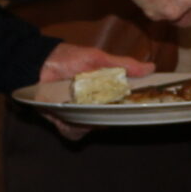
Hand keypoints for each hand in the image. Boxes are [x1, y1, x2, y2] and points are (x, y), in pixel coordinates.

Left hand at [38, 45, 153, 139]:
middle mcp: (95, 106)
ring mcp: (80, 115)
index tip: (136, 107)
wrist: (39, 63)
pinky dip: (72, 127)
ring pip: (93, 129)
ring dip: (88, 121)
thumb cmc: (70, 58)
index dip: (130, 109)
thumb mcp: (99, 58)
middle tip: (102, 105)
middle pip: (109, 121)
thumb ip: (124, 65)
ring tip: (80, 105)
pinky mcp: (64, 122)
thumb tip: (151, 67)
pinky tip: (67, 114)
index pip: (123, 106)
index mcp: (106, 92)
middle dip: (108, 116)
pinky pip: (73, 133)